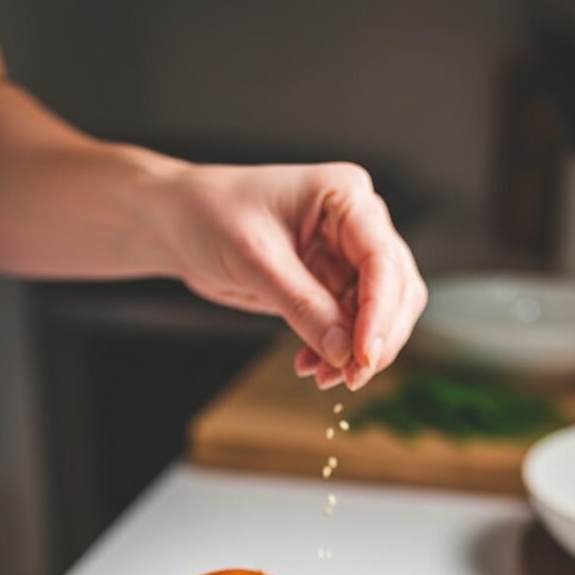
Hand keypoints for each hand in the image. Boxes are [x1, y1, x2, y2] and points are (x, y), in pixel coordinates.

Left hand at [159, 161, 426, 390]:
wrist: (179, 222)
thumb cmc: (211, 215)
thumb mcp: (255, 260)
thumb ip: (303, 305)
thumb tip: (344, 351)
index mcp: (346, 196)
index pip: (383, 260)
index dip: (380, 314)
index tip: (363, 357)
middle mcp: (356, 223)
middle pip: (396, 289)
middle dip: (377, 338)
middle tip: (351, 378)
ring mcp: (345, 255)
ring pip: (379, 313)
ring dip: (358, 351)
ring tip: (323, 377)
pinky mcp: (329, 284)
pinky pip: (350, 326)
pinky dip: (337, 351)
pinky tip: (311, 366)